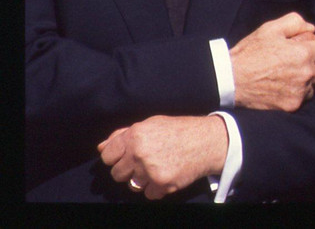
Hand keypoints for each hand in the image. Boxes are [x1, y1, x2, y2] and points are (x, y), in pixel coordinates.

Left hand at [97, 115, 228, 199]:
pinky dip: (157, 188)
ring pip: (132, 185)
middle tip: (147, 162)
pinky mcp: (162, 184)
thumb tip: (101, 147)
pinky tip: (168, 175)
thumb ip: (124, 134)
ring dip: (143, 180)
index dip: (117, 156)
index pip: (107, 156)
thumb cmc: (180, 130)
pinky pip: (148, 194)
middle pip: (117, 173)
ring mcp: (150, 170)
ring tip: (160, 167)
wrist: (208, 141)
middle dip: (129, 170)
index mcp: (135, 134)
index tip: (129, 156)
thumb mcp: (152, 124)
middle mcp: (139, 152)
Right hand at [229, 12, 314, 110]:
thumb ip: (295, 23)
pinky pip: (304, 98)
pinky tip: (284, 86)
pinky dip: (298, 92)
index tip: (304, 49)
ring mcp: (300, 91)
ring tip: (291, 75)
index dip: (314, 48)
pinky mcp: (292, 105)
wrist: (230, 79)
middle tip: (300, 63)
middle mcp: (306, 73)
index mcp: (303, 53)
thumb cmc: (250, 52)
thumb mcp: (270, 28)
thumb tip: (312, 29)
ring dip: (308, 80)